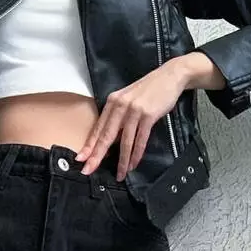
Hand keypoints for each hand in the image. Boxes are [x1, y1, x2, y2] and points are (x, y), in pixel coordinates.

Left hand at [76, 52, 225, 179]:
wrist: (170, 76)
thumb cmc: (148, 91)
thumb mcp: (127, 100)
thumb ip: (118, 117)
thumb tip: (110, 139)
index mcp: (112, 102)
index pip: (98, 128)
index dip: (89, 145)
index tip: (81, 159)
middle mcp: (120, 105)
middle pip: (106, 136)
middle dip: (97, 156)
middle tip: (88, 170)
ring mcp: (134, 110)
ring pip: (124, 141)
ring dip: (122, 161)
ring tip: (120, 175)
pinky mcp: (148, 115)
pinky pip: (140, 140)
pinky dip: (137, 154)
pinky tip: (133, 164)